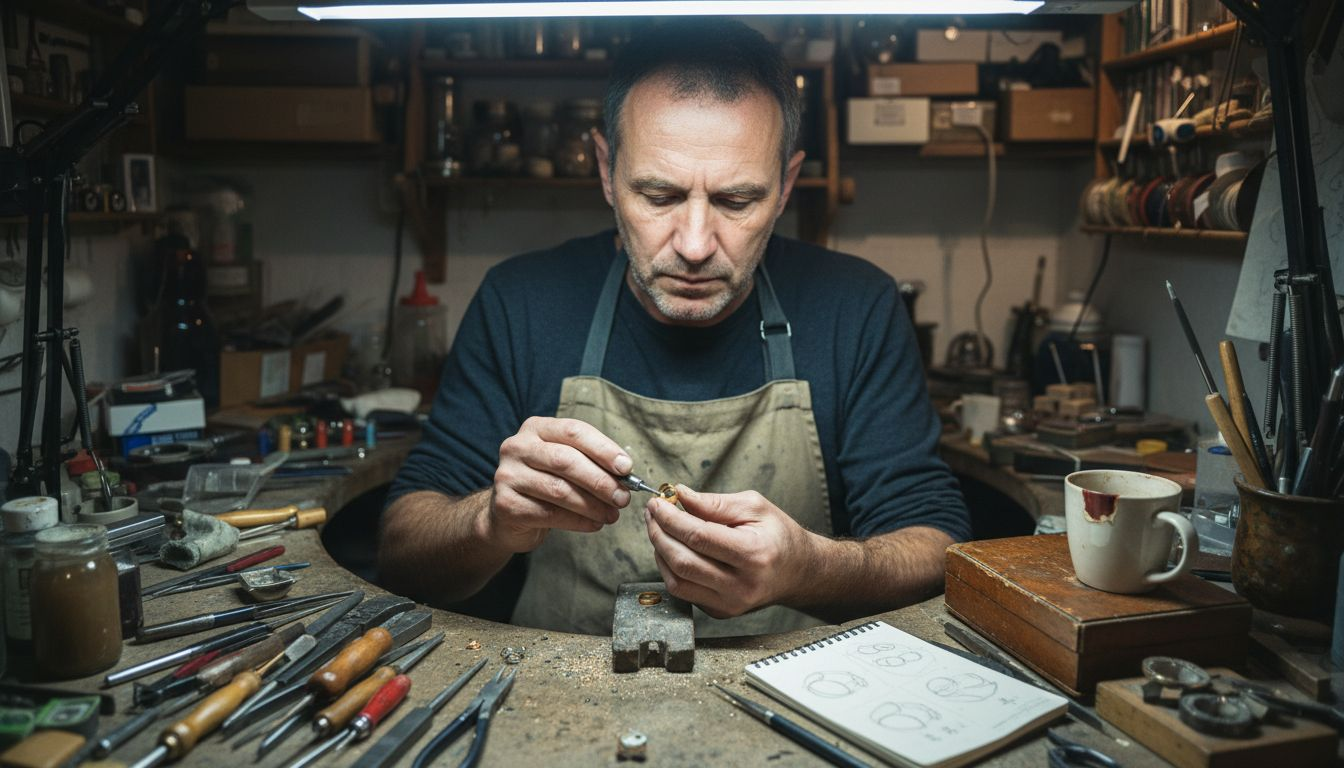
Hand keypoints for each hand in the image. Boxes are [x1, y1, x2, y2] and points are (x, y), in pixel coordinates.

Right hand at [483, 417, 632, 552]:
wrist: (509, 515)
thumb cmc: (545, 484)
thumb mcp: (565, 464)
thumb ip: (590, 462)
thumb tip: (625, 475)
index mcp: (536, 428)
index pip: (573, 431)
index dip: (603, 449)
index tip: (626, 467)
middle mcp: (517, 447)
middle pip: (566, 460)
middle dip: (600, 480)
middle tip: (623, 497)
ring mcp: (508, 475)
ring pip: (559, 489)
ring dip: (593, 504)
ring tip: (612, 514)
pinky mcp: (507, 504)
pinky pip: (550, 514)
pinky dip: (578, 521)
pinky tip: (594, 524)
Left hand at [643, 485, 818, 618]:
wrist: (798, 571)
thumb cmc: (778, 536)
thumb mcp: (754, 507)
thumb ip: (714, 503)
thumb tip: (679, 494)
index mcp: (754, 554)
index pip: (699, 537)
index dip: (671, 519)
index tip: (658, 503)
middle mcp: (742, 585)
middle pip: (683, 561)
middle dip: (659, 533)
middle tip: (653, 513)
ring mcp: (730, 603)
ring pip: (677, 581)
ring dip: (660, 552)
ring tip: (659, 528)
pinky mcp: (720, 611)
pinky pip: (683, 591)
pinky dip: (670, 568)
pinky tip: (672, 548)